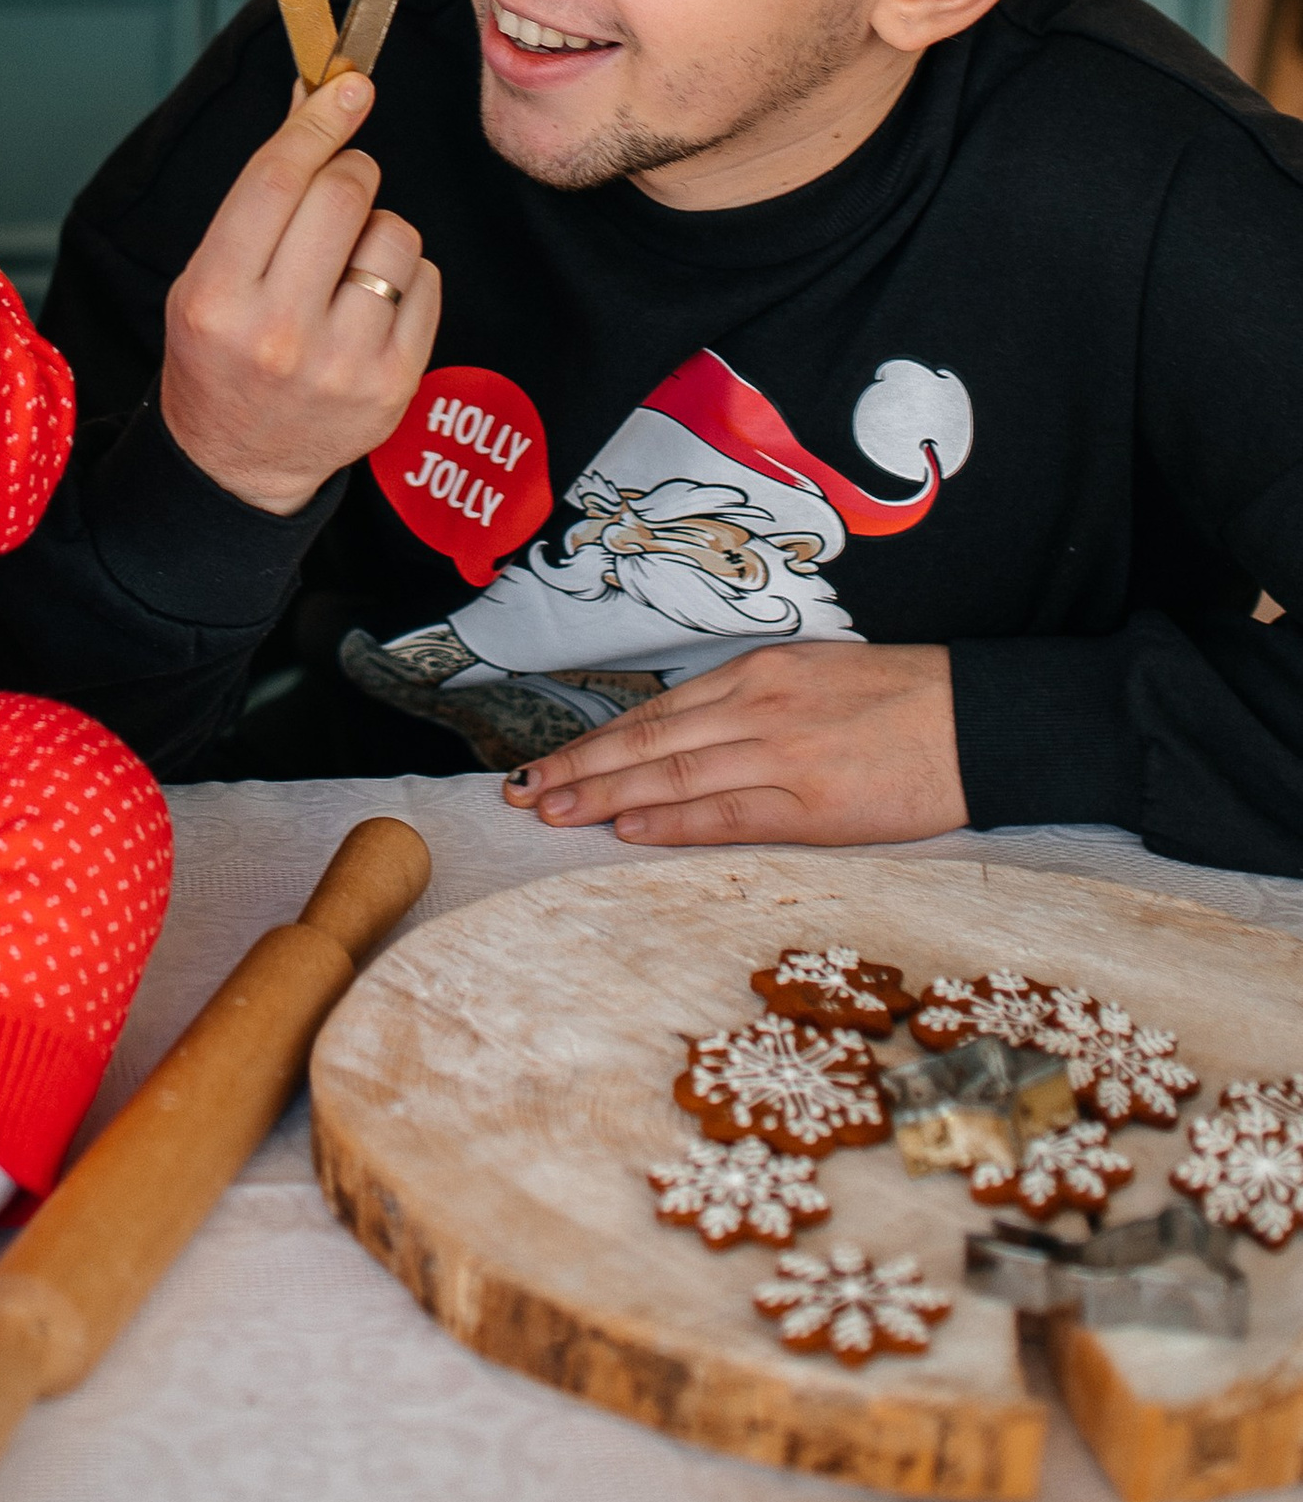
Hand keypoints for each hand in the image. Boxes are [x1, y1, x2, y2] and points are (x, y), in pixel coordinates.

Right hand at [158, 74, 441, 517]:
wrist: (236, 463)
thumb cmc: (219, 354)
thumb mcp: (207, 274)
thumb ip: (258, 195)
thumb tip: (311, 100)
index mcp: (216, 296)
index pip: (276, 180)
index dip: (317, 122)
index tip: (349, 87)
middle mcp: (276, 331)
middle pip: (343, 195)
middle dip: (350, 172)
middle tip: (338, 191)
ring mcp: (340, 362)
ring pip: (395, 233)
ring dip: (378, 229)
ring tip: (346, 266)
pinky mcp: (392, 384)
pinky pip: (427, 281)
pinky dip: (406, 276)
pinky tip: (370, 304)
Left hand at [503, 641, 966, 846]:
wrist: (980, 722)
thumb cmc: (905, 701)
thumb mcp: (818, 678)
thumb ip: (755, 703)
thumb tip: (695, 737)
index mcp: (759, 673)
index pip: (657, 712)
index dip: (597, 740)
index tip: (549, 761)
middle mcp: (758, 706)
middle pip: (649, 740)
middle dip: (578, 767)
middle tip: (520, 791)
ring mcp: (783, 753)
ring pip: (672, 774)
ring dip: (603, 795)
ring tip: (551, 812)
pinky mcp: (813, 802)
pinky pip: (727, 812)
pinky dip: (671, 820)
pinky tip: (626, 828)